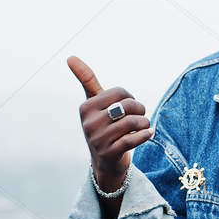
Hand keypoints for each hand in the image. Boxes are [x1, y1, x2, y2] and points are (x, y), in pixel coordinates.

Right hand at [70, 55, 152, 192]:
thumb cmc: (103, 126)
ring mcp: (98, 140)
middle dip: (140, 109)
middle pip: (126, 106)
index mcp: (86, 108)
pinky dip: (145, 135)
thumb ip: (86, 80)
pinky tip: (149, 133)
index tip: (129, 105)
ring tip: (144, 126)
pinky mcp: (109, 153)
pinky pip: (133, 139)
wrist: (105, 162)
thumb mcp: (94, 103)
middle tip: (141, 116)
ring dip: (144, 123)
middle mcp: (89, 123)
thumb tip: (70, 56)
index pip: (119, 92)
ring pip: (132, 122)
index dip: (130, 97)